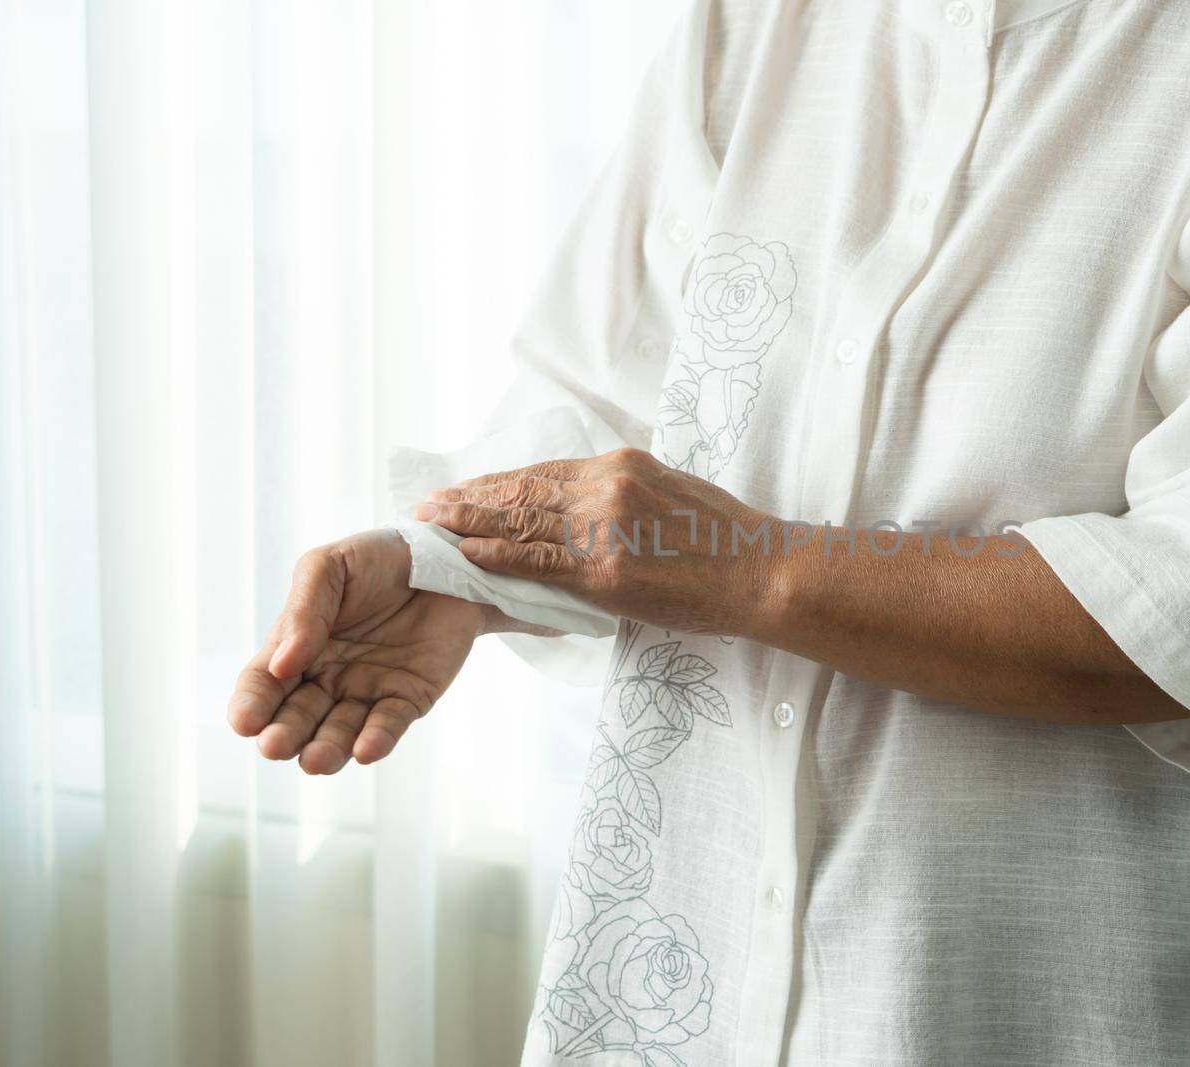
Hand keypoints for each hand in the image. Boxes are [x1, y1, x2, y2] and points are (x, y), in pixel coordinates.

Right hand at [227, 529, 483, 773]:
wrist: (445, 556)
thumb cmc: (377, 559)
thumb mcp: (329, 568)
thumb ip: (303, 610)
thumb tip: (281, 663)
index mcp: (297, 648)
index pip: (264, 685)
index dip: (251, 705)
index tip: (245, 723)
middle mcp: (328, 678)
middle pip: (298, 717)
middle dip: (284, 735)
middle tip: (274, 746)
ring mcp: (368, 691)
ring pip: (340, 732)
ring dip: (326, 749)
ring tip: (315, 760)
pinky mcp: (410, 697)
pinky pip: (390, 725)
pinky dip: (377, 740)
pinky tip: (364, 749)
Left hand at [414, 448, 781, 636]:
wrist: (762, 572)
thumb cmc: (728, 540)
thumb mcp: (675, 493)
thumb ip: (627, 495)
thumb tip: (592, 505)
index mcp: (623, 465)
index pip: (544, 471)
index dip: (498, 481)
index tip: (466, 487)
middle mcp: (608, 486)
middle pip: (522, 489)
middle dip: (470, 497)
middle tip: (428, 504)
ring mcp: (605, 527)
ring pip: (521, 521)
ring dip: (469, 523)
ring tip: (431, 526)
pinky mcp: (606, 570)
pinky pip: (538, 560)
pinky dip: (497, 555)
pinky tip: (467, 554)